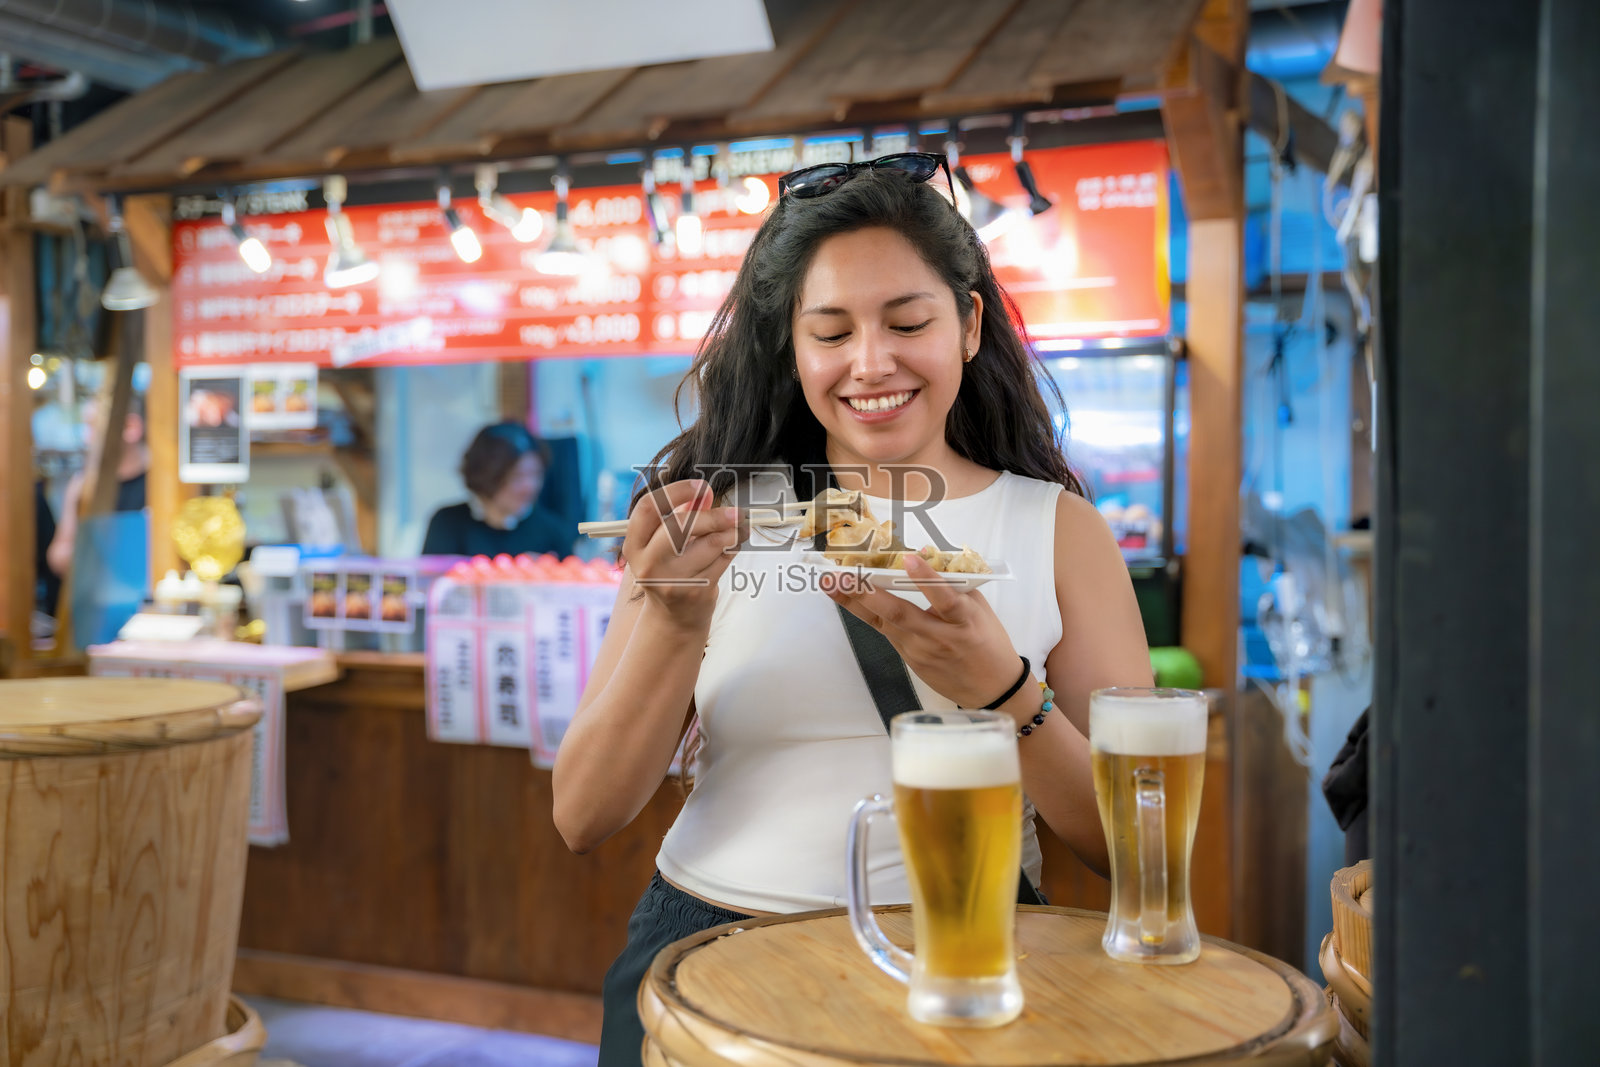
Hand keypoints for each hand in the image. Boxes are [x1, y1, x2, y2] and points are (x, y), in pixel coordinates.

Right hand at [623, 479, 745, 632]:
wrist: (674, 618)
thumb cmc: (671, 571)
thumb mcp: (666, 544)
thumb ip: (683, 515)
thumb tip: (705, 494)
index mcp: (635, 545)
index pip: (648, 508)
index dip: (676, 492)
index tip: (701, 486)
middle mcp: (648, 564)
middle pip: (680, 526)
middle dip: (713, 515)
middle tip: (736, 512)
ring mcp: (671, 580)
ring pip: (710, 543)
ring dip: (731, 532)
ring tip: (739, 528)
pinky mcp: (695, 591)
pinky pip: (722, 560)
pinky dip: (733, 548)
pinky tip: (733, 546)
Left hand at [826, 554, 1020, 708]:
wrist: (991, 688)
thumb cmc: (988, 642)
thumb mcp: (979, 608)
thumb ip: (954, 582)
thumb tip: (924, 554)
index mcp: (964, 621)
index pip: (946, 599)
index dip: (928, 580)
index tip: (909, 559)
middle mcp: (938, 637)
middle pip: (899, 614)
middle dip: (867, 593)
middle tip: (841, 575)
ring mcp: (920, 651)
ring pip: (882, 624)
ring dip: (854, 603)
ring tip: (830, 584)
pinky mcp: (908, 659)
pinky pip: (885, 632)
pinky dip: (868, 613)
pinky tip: (848, 598)